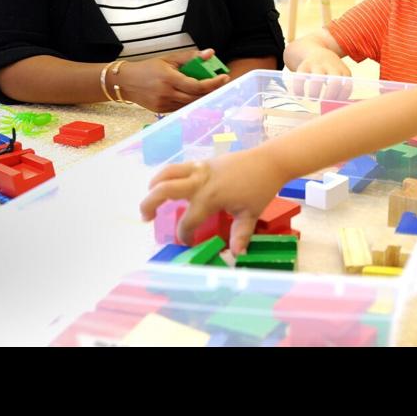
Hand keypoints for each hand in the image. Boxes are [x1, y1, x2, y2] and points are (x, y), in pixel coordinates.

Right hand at [116, 48, 229, 112]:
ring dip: (202, 97)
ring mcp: (164, 104)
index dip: (214, 83)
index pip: (197, 85)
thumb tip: (210, 53)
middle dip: (212, 91)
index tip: (224, 78)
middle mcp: (167, 93)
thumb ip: (190, 57)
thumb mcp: (168, 59)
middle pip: (197, 97)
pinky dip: (190, 101)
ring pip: (191, 104)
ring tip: (210, 89)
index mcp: (169, 79)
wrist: (125, 81)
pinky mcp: (162, 111)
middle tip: (222, 84)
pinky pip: (182, 107)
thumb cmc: (149, 68)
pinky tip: (194, 95)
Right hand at [139, 150, 287, 253]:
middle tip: (147, 219)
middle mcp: (199, 182)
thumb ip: (241, 234)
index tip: (185, 242)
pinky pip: (177, 167)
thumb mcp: (251, 214)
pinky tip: (167, 186)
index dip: (184, 234)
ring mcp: (199, 169)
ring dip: (153, 186)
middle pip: (163, 190)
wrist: (269, 161)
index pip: (188, 221)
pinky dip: (166, 176)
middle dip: (149, 204)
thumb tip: (237, 254)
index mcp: (210, 198)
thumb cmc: (261, 188)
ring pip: (166, 173)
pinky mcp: (202, 161)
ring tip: (150, 200)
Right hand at [286, 46, 352, 102]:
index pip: (347, 85)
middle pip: (334, 82)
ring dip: (314, 92)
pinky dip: (298, 88)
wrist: (316, 51)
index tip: (337, 102)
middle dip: (330, 95)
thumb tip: (336, 109)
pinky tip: (298, 96)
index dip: (343, 96)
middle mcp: (331, 67)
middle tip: (325, 102)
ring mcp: (317, 65)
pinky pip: (300, 78)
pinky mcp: (304, 65)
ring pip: (316, 79)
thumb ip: (341, 89)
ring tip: (313, 99)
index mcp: (343, 71)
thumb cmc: (331, 70)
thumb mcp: (340, 74)